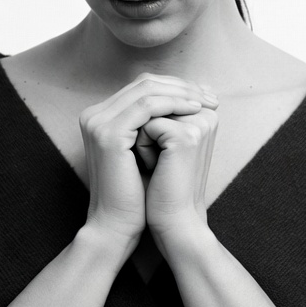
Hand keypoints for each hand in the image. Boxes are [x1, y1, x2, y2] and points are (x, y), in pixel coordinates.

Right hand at [80, 74, 215, 243]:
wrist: (118, 223)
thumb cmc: (137, 192)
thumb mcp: (150, 149)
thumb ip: (161, 123)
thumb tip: (194, 98)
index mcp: (102, 116)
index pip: (143, 86)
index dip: (176, 86)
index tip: (205, 94)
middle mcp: (95, 115)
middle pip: (144, 83)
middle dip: (182, 86)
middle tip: (210, 95)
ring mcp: (98, 122)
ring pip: (147, 90)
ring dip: (181, 92)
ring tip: (206, 102)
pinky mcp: (108, 134)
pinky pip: (146, 107)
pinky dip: (173, 104)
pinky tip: (194, 110)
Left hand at [141, 106, 218, 244]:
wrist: (173, 219)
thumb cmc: (163, 183)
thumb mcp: (162, 141)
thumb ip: (161, 112)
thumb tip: (142, 86)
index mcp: (204, 111)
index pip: (159, 94)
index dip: (147, 122)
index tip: (162, 153)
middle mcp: (207, 113)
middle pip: (152, 99)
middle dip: (143, 128)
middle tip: (159, 160)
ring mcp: (199, 123)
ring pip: (147, 111)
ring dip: (142, 137)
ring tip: (158, 163)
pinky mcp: (187, 135)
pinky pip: (146, 126)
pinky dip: (142, 148)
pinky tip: (157, 168)